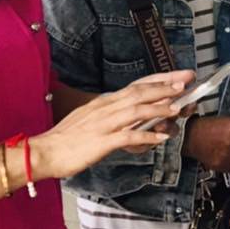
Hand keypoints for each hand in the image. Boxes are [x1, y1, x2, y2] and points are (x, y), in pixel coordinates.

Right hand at [30, 72, 192, 178]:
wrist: (43, 152)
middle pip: (139, 92)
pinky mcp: (101, 141)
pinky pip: (127, 136)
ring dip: (159, 108)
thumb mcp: (93, 120)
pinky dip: (146, 135)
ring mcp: (103, 124)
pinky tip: (161, 138)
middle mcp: (105, 108)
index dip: (160, 79)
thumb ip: (115, 116)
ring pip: (136, 110)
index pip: (137, 85)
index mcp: (105, 102)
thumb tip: (137, 117)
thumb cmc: (68, 139)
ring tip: (178, 109)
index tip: (180, 76)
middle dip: (165, 87)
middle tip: (186, 83)